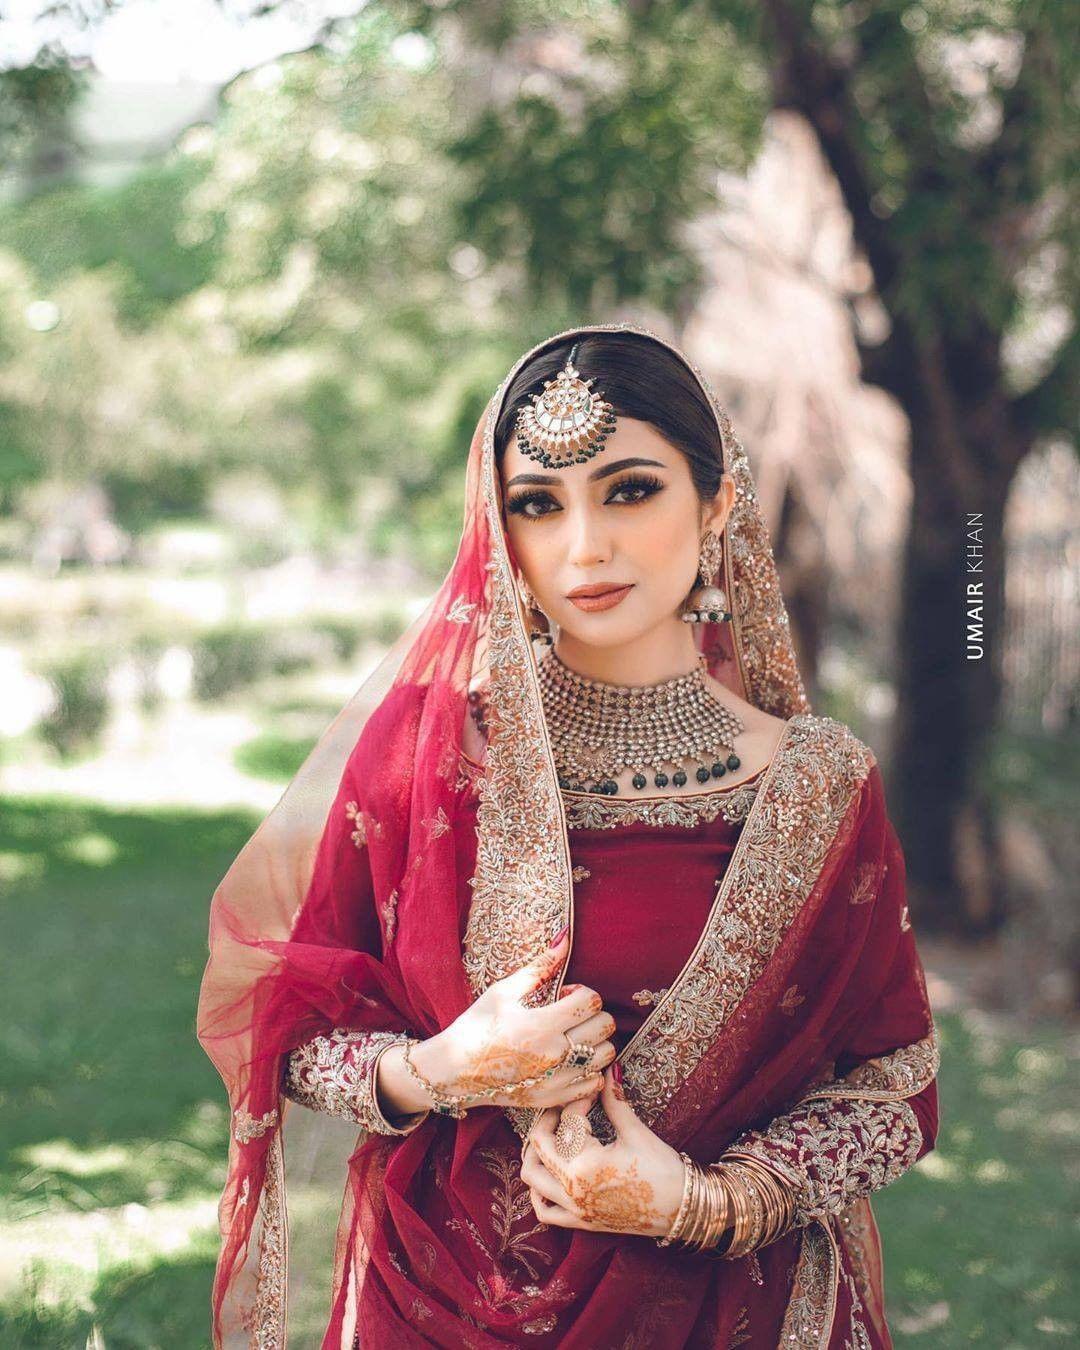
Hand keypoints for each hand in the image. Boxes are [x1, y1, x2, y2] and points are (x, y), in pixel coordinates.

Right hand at [409, 929, 616, 1110]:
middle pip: (605, 1027)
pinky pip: (593, 1084)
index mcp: (542, 1025)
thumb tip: (566, 938)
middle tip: (570, 1014)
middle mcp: (554, 1055)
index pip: (591, 1002)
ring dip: (596, 1041)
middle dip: (593, 1013)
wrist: (453, 1071)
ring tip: (573, 1037)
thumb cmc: (476, 1026)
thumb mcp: (504, 991)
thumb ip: (540, 966)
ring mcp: (556, 1081)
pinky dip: (591, 1070)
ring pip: (605, 1057)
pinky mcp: (553, 1098)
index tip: (563, 995)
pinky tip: (572, 1061)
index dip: (581, 992)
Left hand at [520, 1064, 687, 1238]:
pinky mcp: (581, 1221)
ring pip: (533, 1180)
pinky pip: (545, 1211)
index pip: (566, 1122)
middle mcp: (573, 1190)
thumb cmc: (662, 1170)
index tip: (593, 1091)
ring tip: (553, 1137)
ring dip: (536, 1155)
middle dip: (548, 1122)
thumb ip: (615, 1100)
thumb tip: (609, 1069)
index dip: (578, 1100)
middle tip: (566, 1108)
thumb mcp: (635, 1132)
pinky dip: (539, 1194)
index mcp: (585, 1166)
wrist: (681, 1209)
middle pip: (538, 1148)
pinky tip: (549, 1176)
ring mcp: (575, 1209)